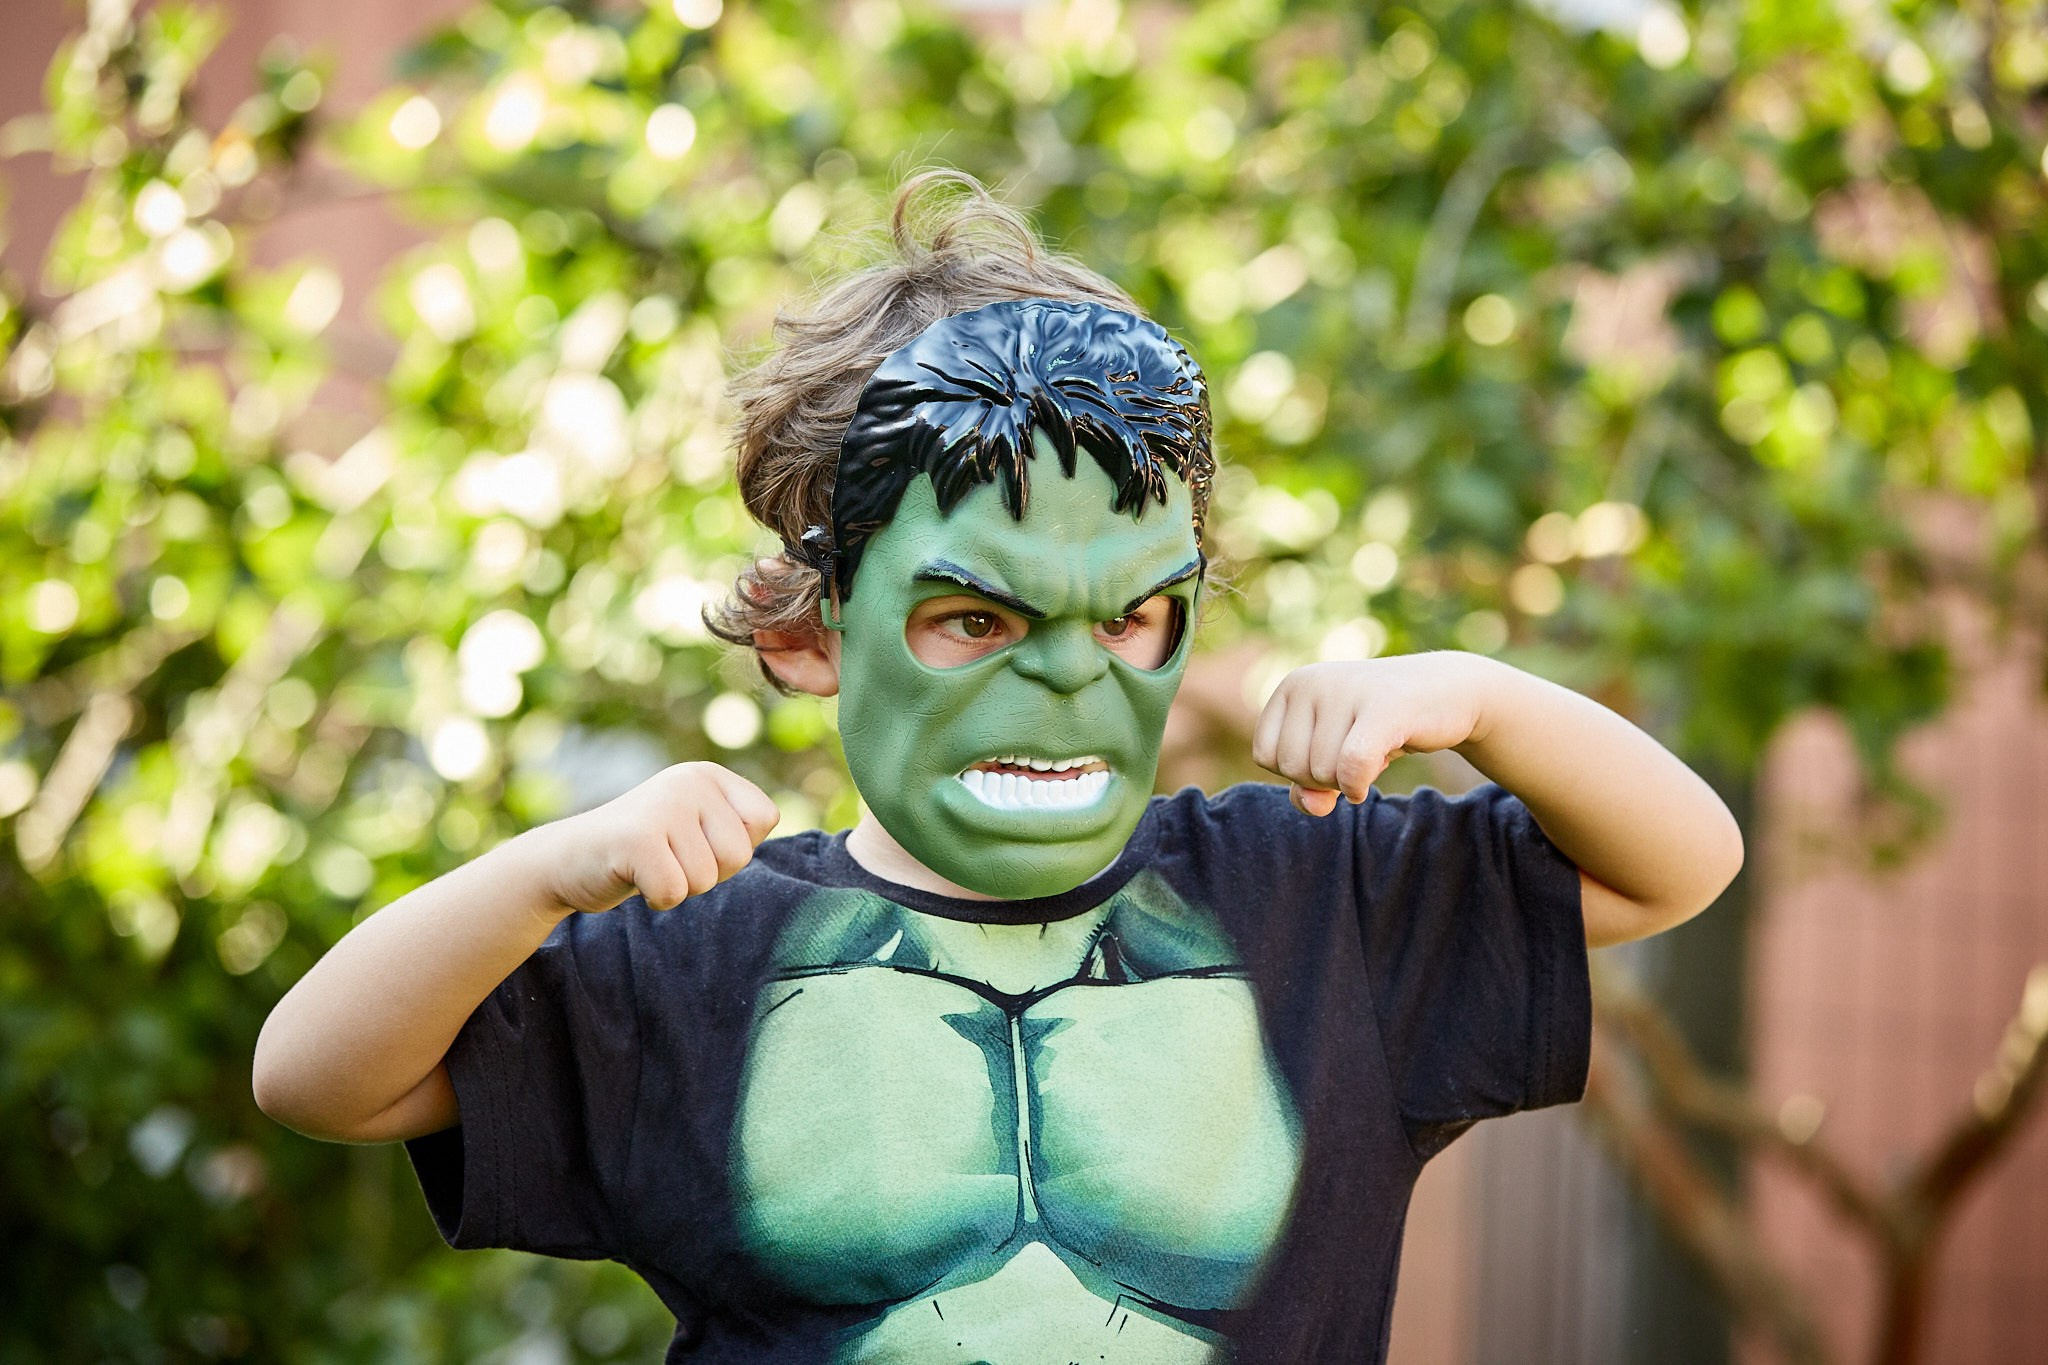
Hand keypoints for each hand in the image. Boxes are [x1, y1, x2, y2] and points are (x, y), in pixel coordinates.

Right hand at [535, 762, 781, 913]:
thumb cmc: (645, 852)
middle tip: (668, 857)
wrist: (569, 861)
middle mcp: (689, 780)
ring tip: (650, 864)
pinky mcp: (638, 838)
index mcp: (709, 774)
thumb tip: (774, 818)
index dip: (734, 846)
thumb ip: (735, 825)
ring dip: (679, 885)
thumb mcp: (697, 826)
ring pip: (706, 877)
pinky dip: (656, 898)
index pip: (764, 818)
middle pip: (739, 854)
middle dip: (707, 873)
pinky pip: (674, 892)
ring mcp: (663, 806)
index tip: (697, 843)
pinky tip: (633, 876)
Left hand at [1251, 653, 1492, 815]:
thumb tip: (1314, 805)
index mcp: (1291, 686)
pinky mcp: (1384, 708)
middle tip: (1358, 752)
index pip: (1265, 755)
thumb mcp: (1332, 757)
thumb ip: (1308, 788)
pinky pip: (1352, 767)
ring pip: (1323, 773)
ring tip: (1374, 748)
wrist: (1449, 692)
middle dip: (1326, 778)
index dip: (1296, 772)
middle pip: (1293, 768)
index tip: (1330, 752)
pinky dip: (1359, 785)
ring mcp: (1346, 691)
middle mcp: (1312, 682)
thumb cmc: (1379, 728)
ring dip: (1350, 779)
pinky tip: (1377, 771)